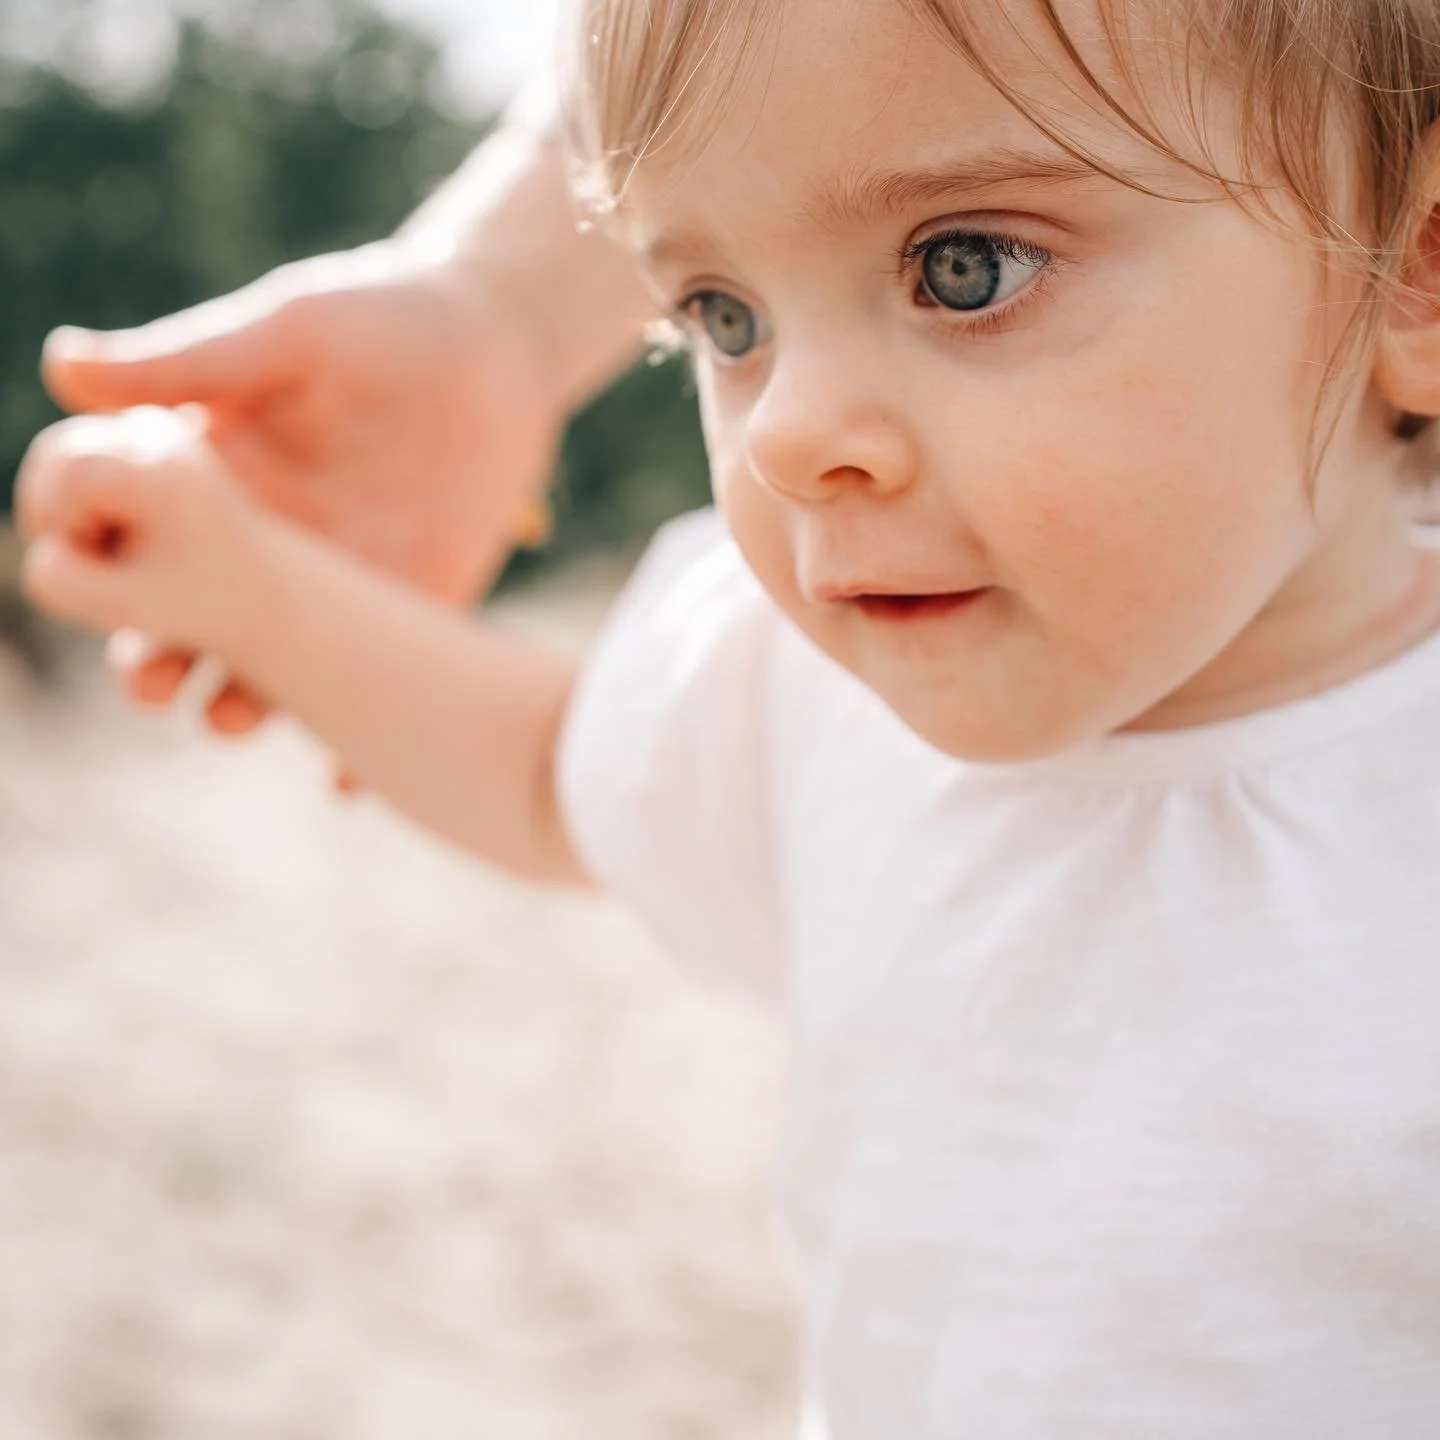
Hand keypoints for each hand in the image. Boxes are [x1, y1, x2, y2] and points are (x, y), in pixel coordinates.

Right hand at [42, 237, 560, 734]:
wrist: (499, 345)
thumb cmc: (380, 317)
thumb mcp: (283, 335)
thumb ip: (187, 364)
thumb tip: (60, 367)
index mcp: (213, 480)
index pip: (130, 543)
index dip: (95, 570)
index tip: (75, 583)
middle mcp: (264, 544)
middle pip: (185, 622)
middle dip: (155, 659)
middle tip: (150, 680)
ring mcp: (336, 583)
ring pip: (270, 668)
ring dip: (242, 704)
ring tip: (229, 720)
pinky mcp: (411, 606)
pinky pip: (377, 681)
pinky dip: (359, 737)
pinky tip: (344, 781)